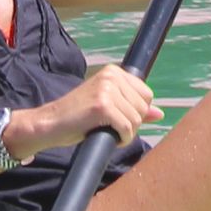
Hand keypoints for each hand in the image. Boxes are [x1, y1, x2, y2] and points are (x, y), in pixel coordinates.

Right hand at [24, 62, 162, 156]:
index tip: (117, 117)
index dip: (135, 112)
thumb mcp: (108, 107)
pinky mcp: (103, 106)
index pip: (146, 95)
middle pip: (144, 107)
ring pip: (136, 119)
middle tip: (110, 125)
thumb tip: (160, 114)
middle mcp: (112, 76)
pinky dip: (121, 138)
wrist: (50, 123)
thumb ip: (133, 107)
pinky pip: (127, 128)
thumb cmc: (77, 117)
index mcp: (114, 71)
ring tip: (105, 129)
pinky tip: (107, 136)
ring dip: (125, 132)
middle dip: (131, 123)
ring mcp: (107, 90)